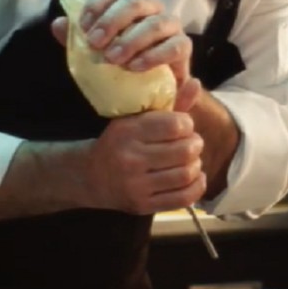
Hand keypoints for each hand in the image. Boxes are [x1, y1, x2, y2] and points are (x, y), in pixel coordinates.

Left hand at [50, 0, 192, 84]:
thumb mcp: (93, 51)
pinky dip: (153, 56)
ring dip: (131, 40)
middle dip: (112, 21)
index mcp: (125, 3)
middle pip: (135, 1)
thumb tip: (57, 24)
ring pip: (156, 23)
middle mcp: (150, 8)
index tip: (83, 25)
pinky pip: (175, 46)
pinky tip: (135, 67)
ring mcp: (169, 25)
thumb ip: (76, 38)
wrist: (148, 91)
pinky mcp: (183, 46)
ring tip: (113, 59)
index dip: (97, 2)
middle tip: (95, 43)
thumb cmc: (119, 62)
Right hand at [84, 110, 205, 214]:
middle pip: (185, 150)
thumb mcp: (137, 119)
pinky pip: (184, 197)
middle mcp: (130, 158)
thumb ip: (170, 104)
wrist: (90, 177)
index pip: (176, 125)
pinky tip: (192, 178)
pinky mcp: (142, 205)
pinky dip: (196, 186)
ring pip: (186, 174)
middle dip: (195, 145)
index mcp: (128, 132)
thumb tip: (196, 83)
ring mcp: (136, 185)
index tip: (182, 127)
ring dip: (196, 166)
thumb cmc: (120, 143)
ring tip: (189, 161)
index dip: (187, 125)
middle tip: (191, 145)